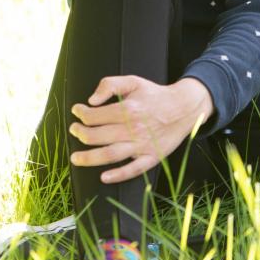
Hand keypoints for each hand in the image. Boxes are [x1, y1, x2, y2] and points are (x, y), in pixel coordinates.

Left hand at [69, 76, 212, 183]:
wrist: (184, 107)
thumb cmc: (155, 95)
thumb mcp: (133, 81)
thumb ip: (110, 85)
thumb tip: (91, 100)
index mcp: (129, 109)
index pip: (95, 116)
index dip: (81, 114)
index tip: (77, 112)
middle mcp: (134, 129)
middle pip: (98, 137)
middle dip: (80, 134)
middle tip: (74, 131)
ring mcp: (143, 145)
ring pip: (110, 155)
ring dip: (89, 158)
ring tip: (76, 158)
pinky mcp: (152, 157)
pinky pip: (134, 170)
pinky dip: (118, 175)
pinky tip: (104, 177)